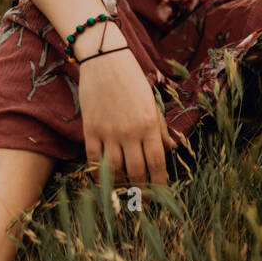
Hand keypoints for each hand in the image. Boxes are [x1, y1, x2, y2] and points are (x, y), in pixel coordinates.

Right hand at [77, 24, 176, 186]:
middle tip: (144, 201)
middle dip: (141, 190)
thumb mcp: (152, 102)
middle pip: (136, 171)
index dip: (159, 183)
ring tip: (125, 192)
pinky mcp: (90, 129)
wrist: (104, 59)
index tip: (161, 196)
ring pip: (114, 170)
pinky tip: (104, 181)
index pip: (156, 163)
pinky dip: (98, 174)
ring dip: (121, 185)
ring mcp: (108, 131)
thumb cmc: (132, 79)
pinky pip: (93, 159)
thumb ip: (160, 129)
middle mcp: (130, 131)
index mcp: (149, 124)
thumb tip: (170, 150)